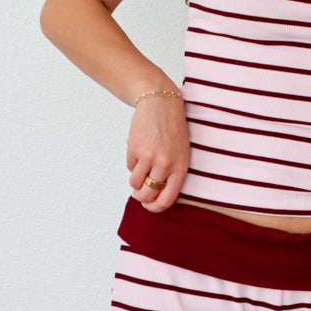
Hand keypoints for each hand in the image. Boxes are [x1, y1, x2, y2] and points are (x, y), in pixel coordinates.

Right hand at [126, 90, 189, 212]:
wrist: (160, 102)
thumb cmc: (173, 131)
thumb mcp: (181, 152)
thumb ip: (172, 173)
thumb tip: (155, 196)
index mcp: (181, 167)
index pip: (168, 199)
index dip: (156, 208)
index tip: (150, 207)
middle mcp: (165, 164)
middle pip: (148, 195)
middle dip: (141, 197)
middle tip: (139, 193)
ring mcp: (149, 156)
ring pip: (135, 183)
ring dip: (135, 182)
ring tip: (140, 170)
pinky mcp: (134, 148)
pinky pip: (130, 167)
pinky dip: (132, 164)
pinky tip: (140, 150)